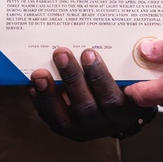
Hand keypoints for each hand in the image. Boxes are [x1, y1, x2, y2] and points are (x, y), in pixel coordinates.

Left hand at [29, 47, 156, 141]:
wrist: (117, 115)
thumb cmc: (123, 86)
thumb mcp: (129, 78)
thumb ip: (120, 62)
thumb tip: (102, 31)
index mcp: (122, 111)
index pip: (110, 97)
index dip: (98, 76)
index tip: (88, 52)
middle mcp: (102, 125)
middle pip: (85, 106)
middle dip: (71, 78)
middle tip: (60, 52)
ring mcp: (82, 130)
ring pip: (64, 119)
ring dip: (49, 94)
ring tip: (40, 72)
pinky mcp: (66, 130)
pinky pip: (50, 119)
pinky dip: (40, 102)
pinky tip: (33, 86)